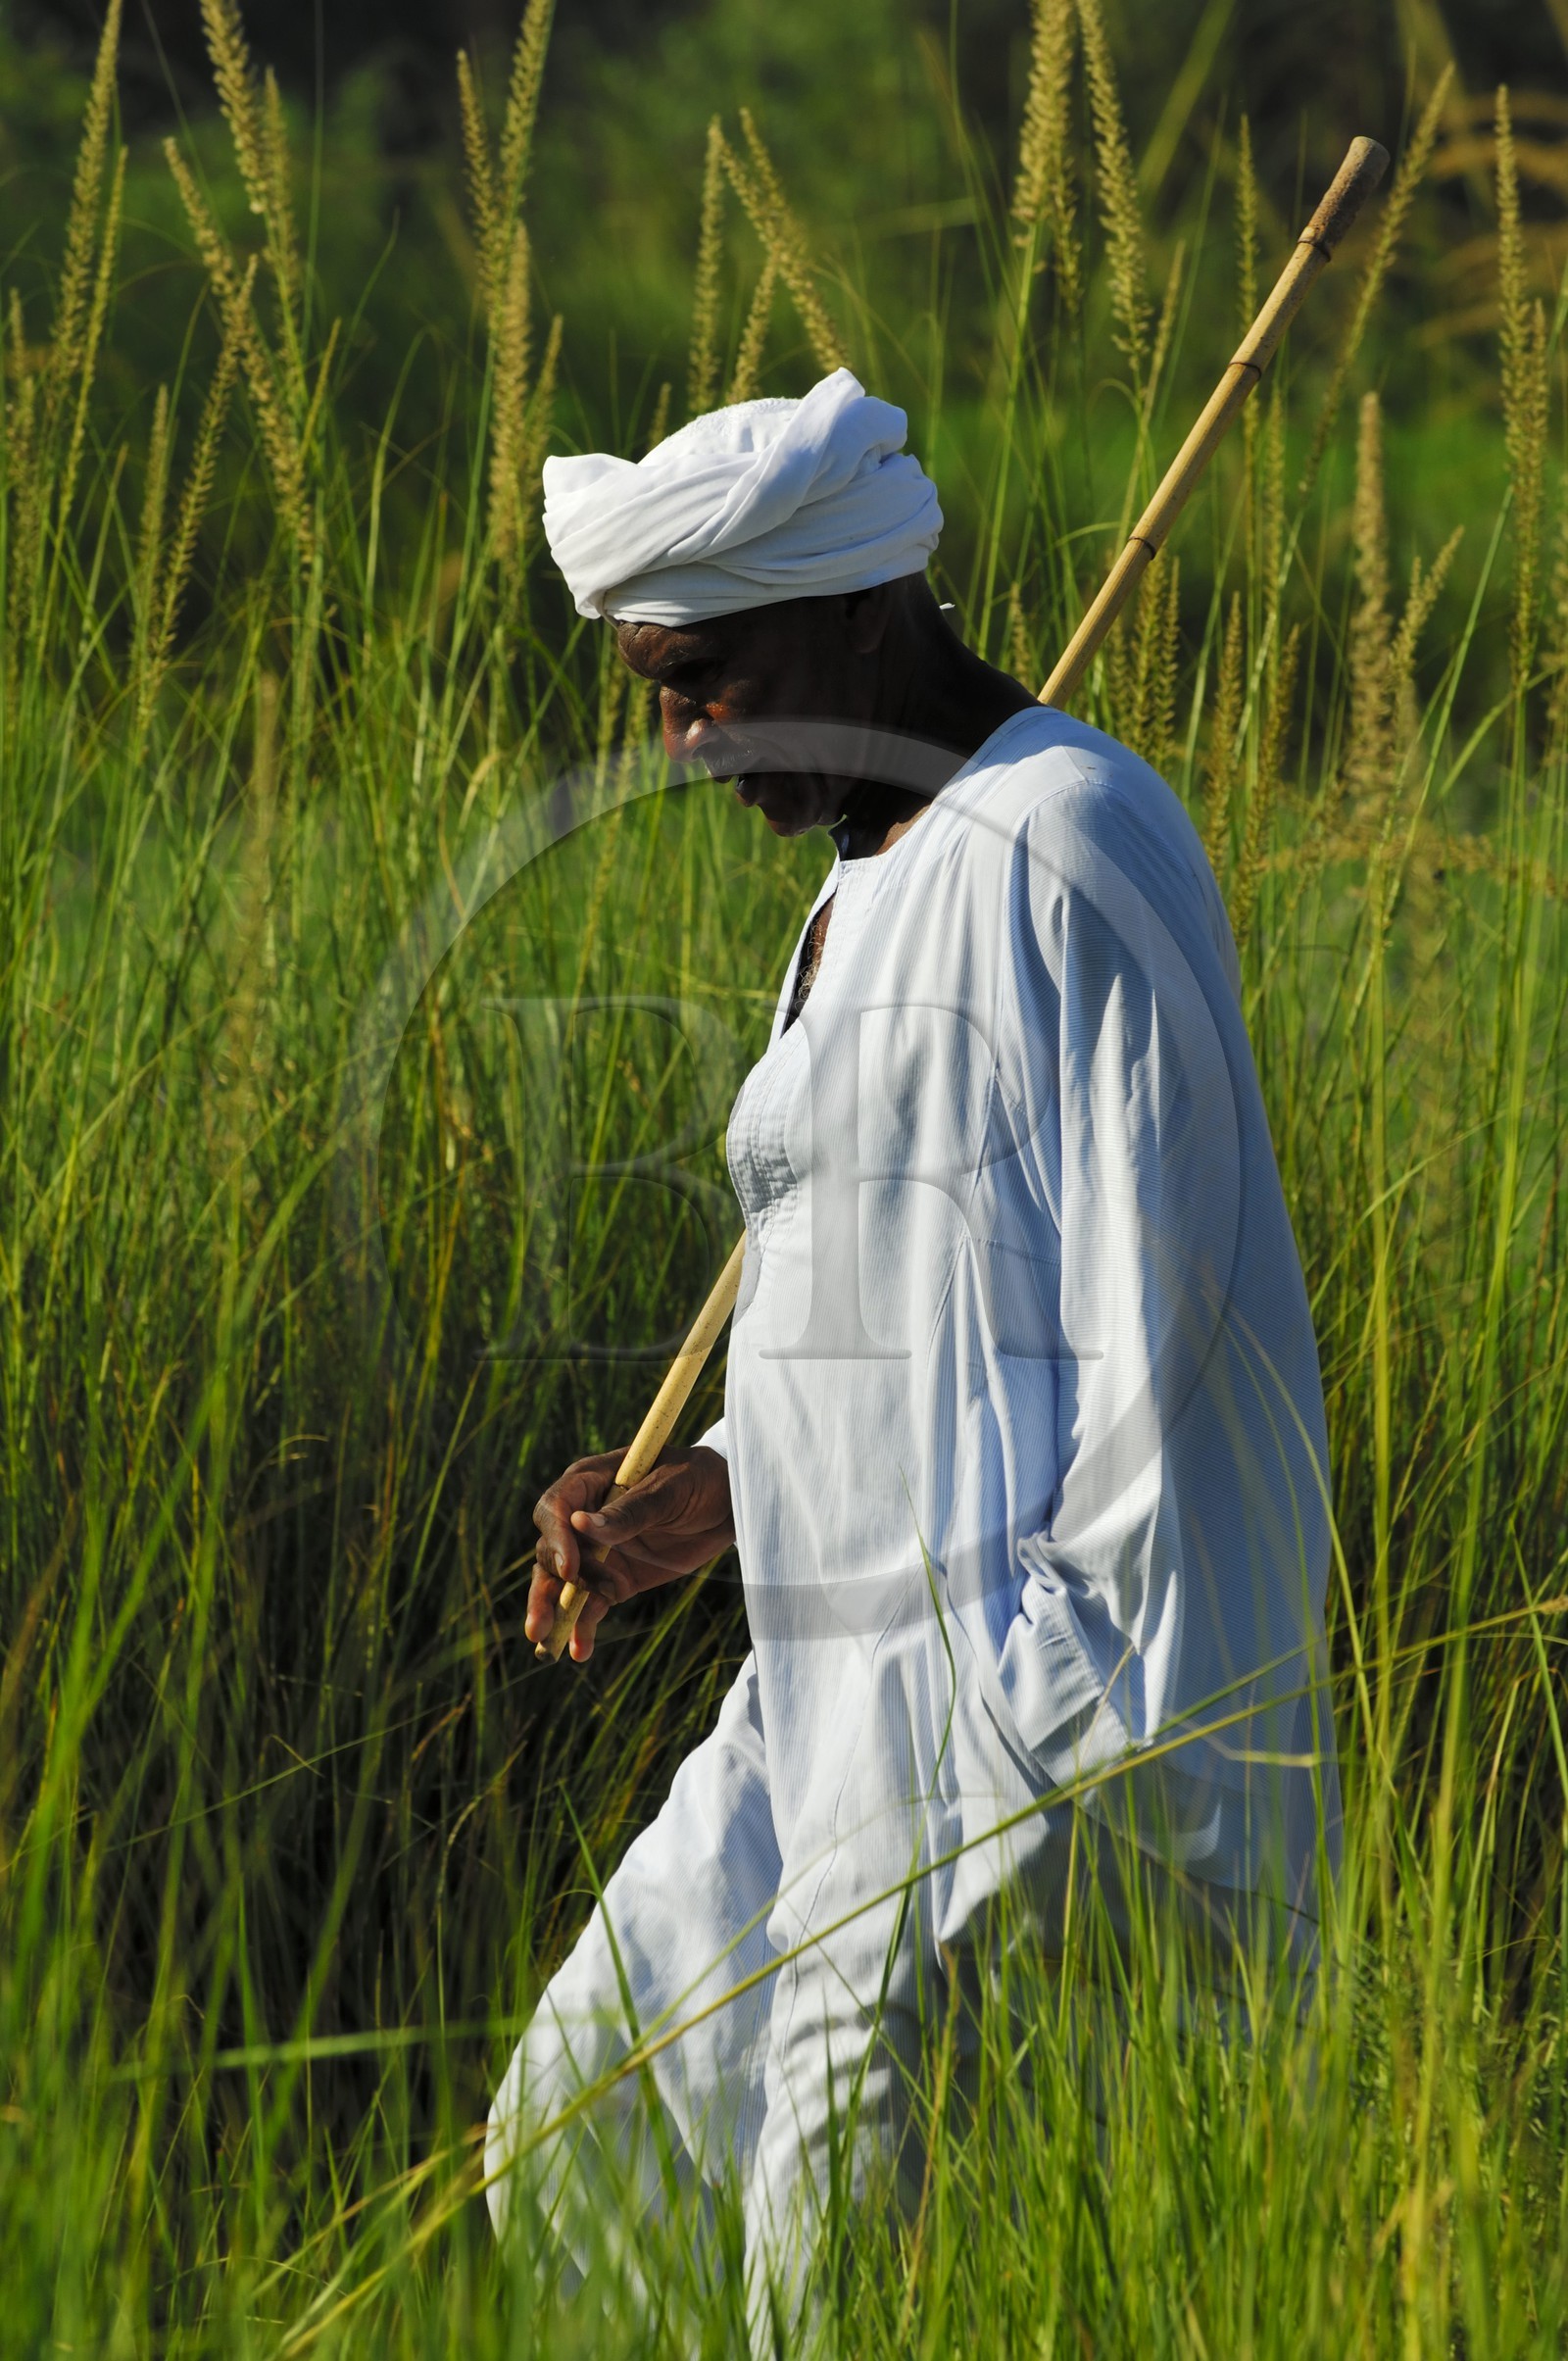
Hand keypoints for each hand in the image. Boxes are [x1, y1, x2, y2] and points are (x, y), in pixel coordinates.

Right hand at [526, 1445, 734, 1663]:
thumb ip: (630, 1510)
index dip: (556, 1538)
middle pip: (550, 1551)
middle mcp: (584, 1519)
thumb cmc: (697, 1480)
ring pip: (562, 1584)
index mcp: (591, 1482)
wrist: (728, 1505)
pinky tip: (579, 1651)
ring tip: (546, 1643)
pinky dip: (583, 1628)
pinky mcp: (614, 1580)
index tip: (570, 1568)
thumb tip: (580, 1524)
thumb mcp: (668, 1490)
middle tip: (540, 1621)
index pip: (556, 1508)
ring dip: (553, 1612)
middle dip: (546, 1586)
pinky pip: (591, 1606)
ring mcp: (597, 1552)